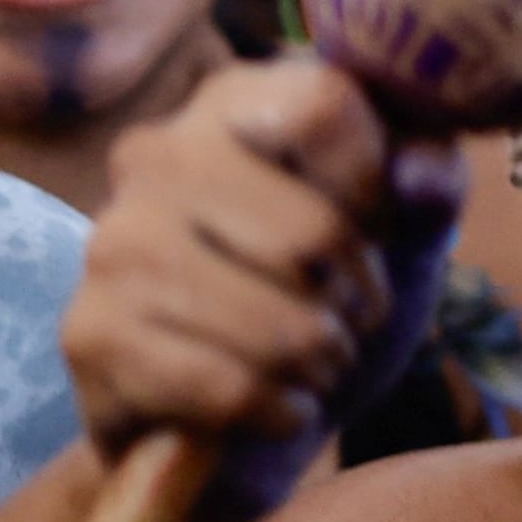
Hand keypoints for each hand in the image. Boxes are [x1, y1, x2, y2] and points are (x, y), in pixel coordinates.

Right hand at [59, 61, 459, 463]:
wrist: (235, 419)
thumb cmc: (321, 300)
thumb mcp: (401, 231)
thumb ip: (430, 181)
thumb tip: (420, 177)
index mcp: (232, 102)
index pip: (325, 107)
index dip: (375, 187)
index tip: (373, 232)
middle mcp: (156, 154)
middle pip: (311, 234)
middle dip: (356, 301)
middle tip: (346, 323)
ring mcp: (113, 243)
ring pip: (273, 323)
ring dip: (319, 365)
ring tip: (312, 367)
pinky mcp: (91, 333)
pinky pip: (225, 387)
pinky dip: (276, 412)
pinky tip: (276, 407)